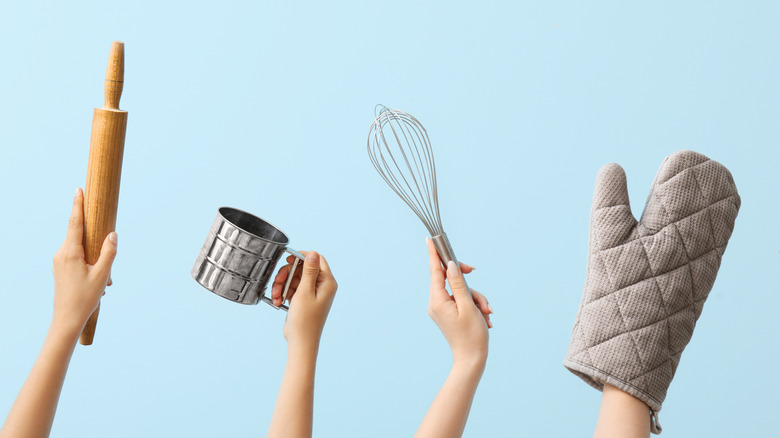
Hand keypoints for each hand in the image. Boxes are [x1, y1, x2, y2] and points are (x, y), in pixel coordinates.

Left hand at [51, 188, 116, 334]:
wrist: (66, 320)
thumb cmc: (85, 299)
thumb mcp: (102, 275)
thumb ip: (109, 252)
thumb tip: (113, 234)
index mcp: (70, 253)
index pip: (74, 223)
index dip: (77, 205)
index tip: (79, 190)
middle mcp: (61, 254)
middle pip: (80, 236)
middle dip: (97, 242)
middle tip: (105, 260)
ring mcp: (59, 261)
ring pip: (81, 249)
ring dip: (96, 258)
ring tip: (104, 282)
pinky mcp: (61, 269)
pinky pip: (77, 257)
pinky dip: (90, 264)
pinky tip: (98, 284)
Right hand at [271, 251, 336, 347]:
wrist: (300, 341)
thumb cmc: (305, 319)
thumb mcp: (305, 292)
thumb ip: (309, 271)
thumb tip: (313, 253)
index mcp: (327, 283)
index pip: (317, 260)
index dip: (303, 256)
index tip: (289, 258)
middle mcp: (322, 286)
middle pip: (302, 269)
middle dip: (287, 274)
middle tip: (278, 281)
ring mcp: (312, 293)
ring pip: (294, 279)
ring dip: (282, 285)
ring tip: (277, 296)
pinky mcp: (303, 299)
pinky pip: (292, 288)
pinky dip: (283, 293)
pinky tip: (278, 301)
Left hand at [426, 238, 489, 365]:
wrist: (472, 360)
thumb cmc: (471, 335)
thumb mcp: (468, 306)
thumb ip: (459, 283)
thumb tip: (450, 265)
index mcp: (437, 300)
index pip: (435, 271)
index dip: (434, 254)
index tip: (429, 239)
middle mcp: (436, 303)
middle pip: (451, 280)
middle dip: (470, 284)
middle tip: (477, 276)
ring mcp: (442, 309)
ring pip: (461, 291)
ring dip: (476, 298)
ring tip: (486, 313)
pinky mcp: (449, 313)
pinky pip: (462, 301)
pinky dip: (475, 306)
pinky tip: (485, 318)